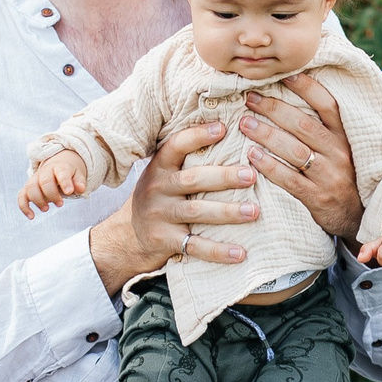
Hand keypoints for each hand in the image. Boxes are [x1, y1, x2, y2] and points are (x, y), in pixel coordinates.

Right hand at [18, 150, 89, 218]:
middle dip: (51, 194)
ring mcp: (35, 179)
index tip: (69, 192)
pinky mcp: (28, 189)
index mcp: (59, 167)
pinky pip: (21, 196)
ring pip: (30, 187)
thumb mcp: (77, 176)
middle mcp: (45, 172)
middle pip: (44, 180)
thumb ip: (79, 182)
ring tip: (46, 209)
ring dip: (37, 200)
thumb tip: (81, 189)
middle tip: (60, 204)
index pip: (61, 172)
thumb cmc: (68, 176)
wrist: (55, 169)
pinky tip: (32, 216)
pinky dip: (24, 207)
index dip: (65, 181)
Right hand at [86, 121, 257, 292]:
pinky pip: (195, 245)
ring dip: (228, 212)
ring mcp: (159, 215)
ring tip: (253, 211)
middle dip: (224, 176)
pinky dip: (218, 251)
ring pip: (197, 212)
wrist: (128, 238)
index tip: (223, 128)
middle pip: (193, 179)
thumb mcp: (162, 176)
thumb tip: (228, 134)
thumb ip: (186, 161)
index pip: (176, 146)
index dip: (198, 136)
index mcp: (159, 167)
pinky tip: (240, 253)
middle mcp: (157, 188)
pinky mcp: (164, 240)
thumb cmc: (158, 199)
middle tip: (251, 175)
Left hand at [241, 72, 365, 242]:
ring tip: (244, 123)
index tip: (283, 75)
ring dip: (266, 134)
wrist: (356, 217)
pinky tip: (251, 155)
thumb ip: (322, 127)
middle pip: (303, 125)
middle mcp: (338, 153)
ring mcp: (328, 176)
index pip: (327, 105)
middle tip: (250, 98)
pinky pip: (289, 180)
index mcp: (344, 137)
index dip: (306, 88)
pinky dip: (269, 166)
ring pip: (294, 150)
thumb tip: (293, 95)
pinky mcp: (317, 198)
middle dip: (274, 109)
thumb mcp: (340, 148)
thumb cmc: (340, 175)